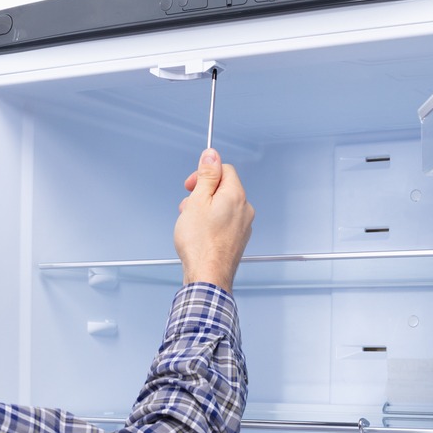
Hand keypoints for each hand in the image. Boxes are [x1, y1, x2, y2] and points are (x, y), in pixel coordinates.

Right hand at [175, 149, 253, 290]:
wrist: (208, 276)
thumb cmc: (200, 244)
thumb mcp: (197, 201)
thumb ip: (206, 175)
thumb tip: (211, 155)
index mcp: (236, 195)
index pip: (224, 170)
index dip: (205, 174)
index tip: (191, 184)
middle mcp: (244, 209)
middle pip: (223, 188)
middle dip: (203, 193)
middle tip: (188, 205)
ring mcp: (243, 226)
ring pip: (223, 206)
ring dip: (205, 209)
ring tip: (191, 223)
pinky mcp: (238, 240)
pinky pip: (225, 222)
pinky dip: (211, 223)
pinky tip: (199, 234)